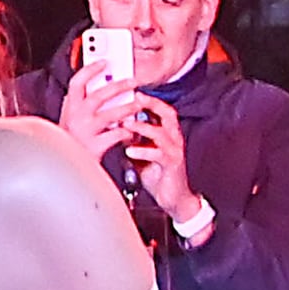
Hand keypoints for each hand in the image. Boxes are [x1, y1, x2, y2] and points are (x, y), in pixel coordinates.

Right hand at [56, 49, 132, 152]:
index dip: (91, 69)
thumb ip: (78, 105)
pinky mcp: (96, 147)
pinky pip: (117, 135)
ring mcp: (86, 132)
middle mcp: (76, 118)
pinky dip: (127, 132)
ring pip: (111, 114)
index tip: (104, 62)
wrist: (65, 170)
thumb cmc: (70, 145)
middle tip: (132, 82)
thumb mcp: (69, 121)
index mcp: (69, 108)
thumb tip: (94, 87)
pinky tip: (131, 132)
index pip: (77, 82)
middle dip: (118, 86)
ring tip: (138, 104)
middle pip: (98, 95)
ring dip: (128, 108)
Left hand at [119, 97, 192, 219]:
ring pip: (161, 133)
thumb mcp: (141, 153)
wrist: (173, 198)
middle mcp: (174, 139)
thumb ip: (132, 140)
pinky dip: (143, 151)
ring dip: (142, 128)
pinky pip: (158, 154)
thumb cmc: (157, 175)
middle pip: (167, 114)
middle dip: (151, 104)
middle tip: (135, 99)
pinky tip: (130, 151)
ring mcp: (174, 151)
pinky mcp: (172, 165)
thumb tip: (114, 128)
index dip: (149, 99)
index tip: (133, 91)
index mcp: (167, 133)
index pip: (161, 109)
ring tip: (126, 125)